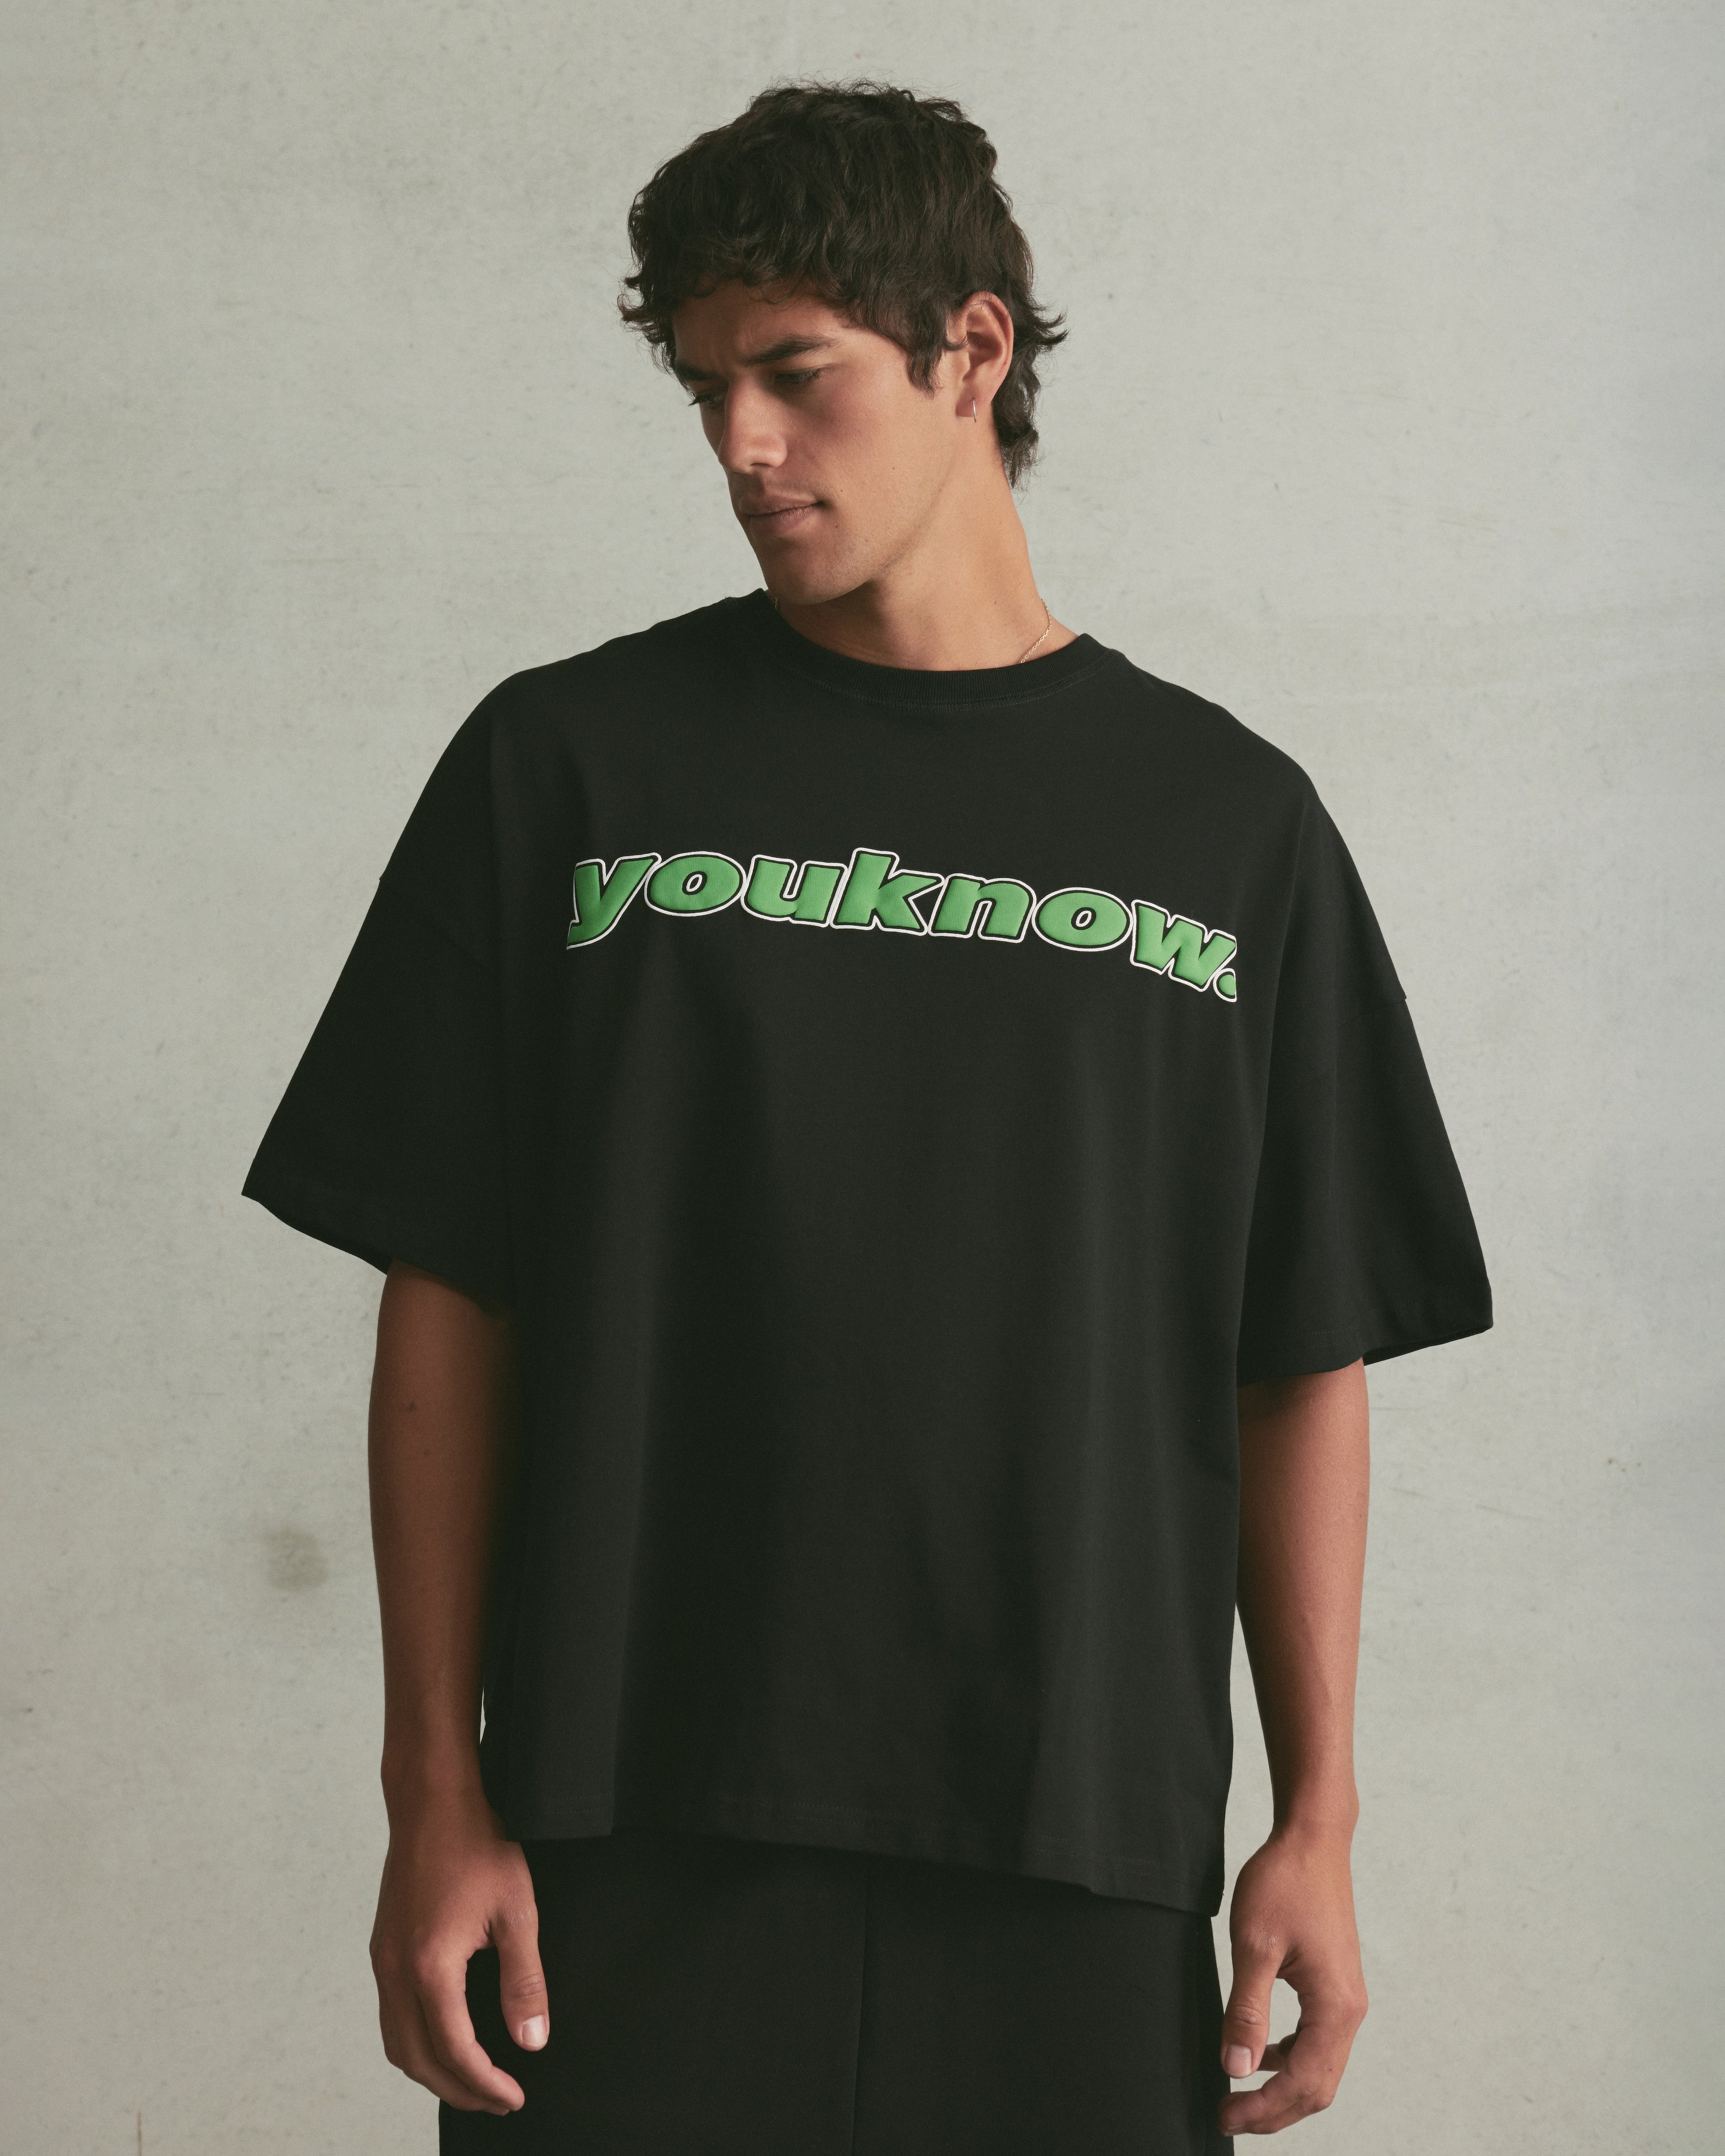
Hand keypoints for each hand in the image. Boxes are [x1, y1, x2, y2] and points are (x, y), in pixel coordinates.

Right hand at [369, 1781, 547, 2113]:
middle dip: (459, 2090)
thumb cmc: (477, 1844)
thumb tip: (532, 2041)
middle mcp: (396, 1971)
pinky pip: (390, 2015)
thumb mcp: (517, 1911)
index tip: (514, 2098)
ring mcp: (382, 1961)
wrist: (432, 1801)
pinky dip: (415, 2041)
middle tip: (497, 2100)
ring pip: (397, 2043)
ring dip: (432, 2071)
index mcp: (431, 1967)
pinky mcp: (381, 1948)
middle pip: (419, 2060)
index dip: (485, 2085)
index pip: (456, 2052)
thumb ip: (524, 1981)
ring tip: (472, 2079)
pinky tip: (444, 2037)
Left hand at [1219, 1825, 1367, 2134]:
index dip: (1264, 2109)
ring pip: (1320, 2068)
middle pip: (1318, 2087)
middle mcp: (1349, 2010)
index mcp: (1335, 2007)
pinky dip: (1291, 2059)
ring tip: (1240, 2093)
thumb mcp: (1254, 1944)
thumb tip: (1236, 2069)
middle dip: (1275, 2110)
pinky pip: (1318, 2041)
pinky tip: (1262, 2052)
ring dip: (1283, 2088)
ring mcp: (1346, 1999)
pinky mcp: (1335, 1986)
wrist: (1313, 1839)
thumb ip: (1247, 2010)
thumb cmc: (1285, 1882)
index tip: (1224, 2116)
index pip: (1303, 2083)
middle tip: (1229, 2116)